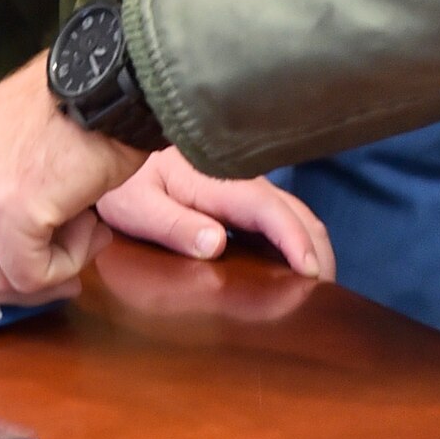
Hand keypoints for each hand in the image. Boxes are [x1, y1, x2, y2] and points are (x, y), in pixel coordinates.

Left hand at [0, 53, 144, 310]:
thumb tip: (6, 269)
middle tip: (56, 257)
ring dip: (47, 266)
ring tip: (75, 219)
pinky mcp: (12, 209)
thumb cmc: (75, 113)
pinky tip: (85, 223)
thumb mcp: (9, 147)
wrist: (109, 79)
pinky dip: (66, 264)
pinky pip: (32, 276)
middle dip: (7, 281)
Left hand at [96, 149, 333, 278]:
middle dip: (317, 248)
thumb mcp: (136, 204)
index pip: (269, 209)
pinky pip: (276, 214)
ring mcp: (240, 183)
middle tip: (327, 294)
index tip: (311, 273)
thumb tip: (217, 244)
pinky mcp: (236, 192)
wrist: (112, 144)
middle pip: (294, 211)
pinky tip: (294, 264)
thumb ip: (174, 225)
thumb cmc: (122, 181)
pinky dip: (296, 236)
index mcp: (215, 180)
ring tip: (318, 284)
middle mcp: (237, 178)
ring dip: (310, 243)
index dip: (295, 240)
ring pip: (291, 211)